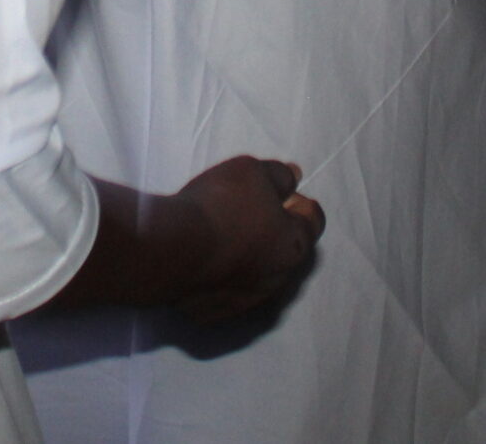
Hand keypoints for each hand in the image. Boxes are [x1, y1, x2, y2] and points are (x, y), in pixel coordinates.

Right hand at [172, 156, 323, 323]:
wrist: (172, 249)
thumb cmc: (220, 205)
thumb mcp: (252, 171)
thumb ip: (278, 176)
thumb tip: (293, 178)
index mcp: (294, 245)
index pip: (313, 221)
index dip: (299, 202)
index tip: (280, 192)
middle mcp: (277, 280)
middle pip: (285, 251)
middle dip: (273, 231)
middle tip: (248, 212)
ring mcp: (245, 302)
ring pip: (255, 276)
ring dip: (247, 257)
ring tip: (221, 236)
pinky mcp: (213, 314)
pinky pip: (223, 291)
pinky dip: (219, 276)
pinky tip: (202, 261)